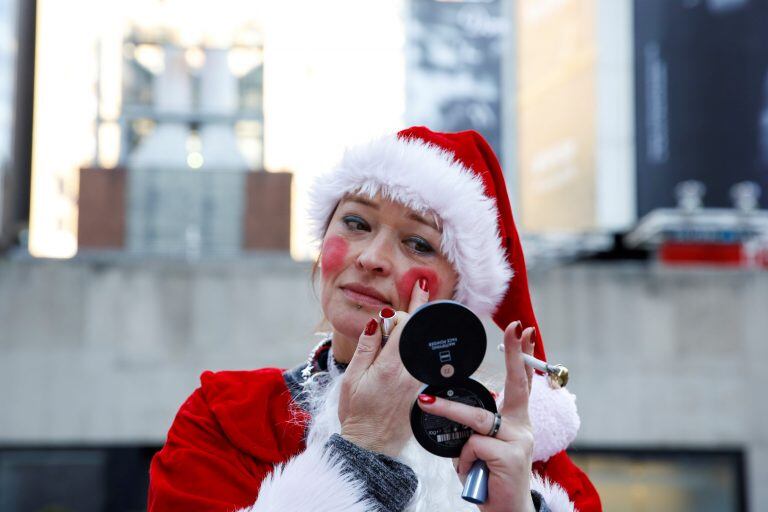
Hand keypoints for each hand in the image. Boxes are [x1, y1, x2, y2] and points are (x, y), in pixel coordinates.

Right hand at [338, 281, 428, 456]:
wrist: (371, 447)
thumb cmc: (356, 413)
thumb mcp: (352, 378)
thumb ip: (366, 348)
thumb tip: (376, 322)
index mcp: (391, 366)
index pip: (406, 326)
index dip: (404, 310)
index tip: (412, 292)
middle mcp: (410, 372)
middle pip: (418, 333)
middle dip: (419, 310)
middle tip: (423, 288)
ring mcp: (418, 382)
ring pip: (420, 347)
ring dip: (417, 329)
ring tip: (420, 306)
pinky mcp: (420, 390)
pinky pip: (420, 361)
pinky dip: (416, 347)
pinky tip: (408, 340)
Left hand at [416, 322, 536, 511]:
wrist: (504, 511)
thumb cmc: (490, 476)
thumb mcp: (483, 446)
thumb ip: (478, 427)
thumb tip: (458, 410)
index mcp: (516, 421)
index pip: (522, 382)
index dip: (522, 356)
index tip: (523, 329)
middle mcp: (522, 427)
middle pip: (513, 386)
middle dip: (514, 355)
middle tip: (514, 328)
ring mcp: (519, 441)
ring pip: (477, 419)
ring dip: (448, 411)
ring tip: (427, 404)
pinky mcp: (510, 456)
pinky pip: (473, 445)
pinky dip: (464, 459)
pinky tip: (473, 471)